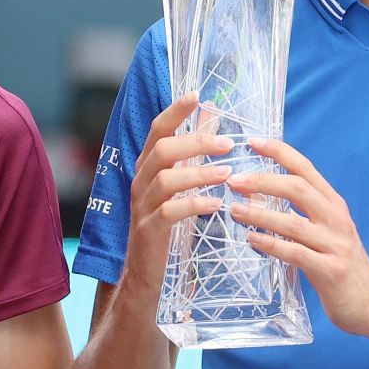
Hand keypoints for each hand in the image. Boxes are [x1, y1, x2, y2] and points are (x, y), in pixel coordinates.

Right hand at [121, 93, 235, 296]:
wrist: (144, 273)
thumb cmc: (168, 224)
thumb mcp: (181, 183)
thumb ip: (195, 149)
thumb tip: (212, 111)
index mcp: (148, 167)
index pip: (157, 130)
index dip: (174, 111)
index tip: (196, 95)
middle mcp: (140, 182)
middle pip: (161, 150)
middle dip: (195, 142)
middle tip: (228, 145)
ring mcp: (141, 207)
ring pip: (165, 179)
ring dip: (198, 174)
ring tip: (227, 175)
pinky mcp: (149, 231)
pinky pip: (168, 212)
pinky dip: (193, 205)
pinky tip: (215, 205)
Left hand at [227, 137, 368, 343]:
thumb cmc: (341, 266)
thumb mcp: (322, 233)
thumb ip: (295, 214)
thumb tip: (254, 196)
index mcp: (333, 205)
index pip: (306, 168)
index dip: (279, 152)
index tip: (253, 141)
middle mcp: (336, 219)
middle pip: (298, 188)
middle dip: (263, 180)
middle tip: (234, 180)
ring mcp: (335, 244)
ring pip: (293, 222)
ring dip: (260, 213)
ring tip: (234, 209)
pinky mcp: (330, 270)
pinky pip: (295, 253)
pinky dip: (271, 245)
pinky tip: (252, 240)